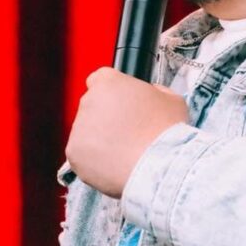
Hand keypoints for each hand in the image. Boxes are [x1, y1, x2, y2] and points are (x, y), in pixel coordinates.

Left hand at [65, 67, 188, 197]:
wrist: (159, 166)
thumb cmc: (166, 132)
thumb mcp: (172, 100)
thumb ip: (155, 91)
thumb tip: (151, 94)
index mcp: (110, 82)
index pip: (100, 79)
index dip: (111, 93)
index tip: (120, 104)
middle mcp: (89, 101)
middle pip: (93, 107)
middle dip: (106, 118)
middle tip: (127, 133)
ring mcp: (79, 128)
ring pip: (86, 132)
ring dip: (100, 140)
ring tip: (124, 152)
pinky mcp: (74, 153)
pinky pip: (82, 155)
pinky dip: (94, 161)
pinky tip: (115, 164)